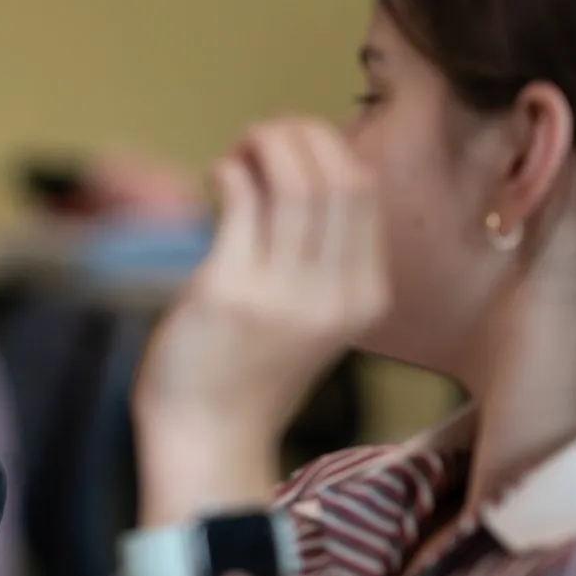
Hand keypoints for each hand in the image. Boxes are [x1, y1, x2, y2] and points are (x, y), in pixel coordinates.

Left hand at [135, 119, 387, 457]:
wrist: (210, 440)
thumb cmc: (250, 373)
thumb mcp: (313, 317)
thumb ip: (321, 259)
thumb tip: (300, 171)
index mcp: (365, 295)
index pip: (366, 191)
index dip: (329, 149)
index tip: (292, 145)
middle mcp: (335, 293)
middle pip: (339, 176)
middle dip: (299, 136)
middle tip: (261, 135)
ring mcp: (285, 293)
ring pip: (295, 181)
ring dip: (263, 146)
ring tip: (238, 151)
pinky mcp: (230, 291)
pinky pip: (243, 202)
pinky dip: (232, 172)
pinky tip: (219, 176)